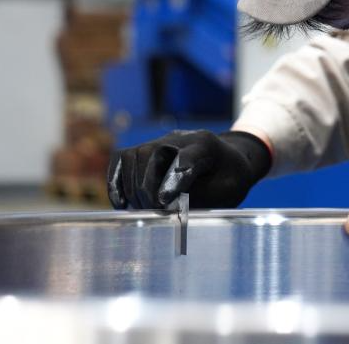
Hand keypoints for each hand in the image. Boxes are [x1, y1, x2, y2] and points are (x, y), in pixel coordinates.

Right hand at [106, 130, 270, 208]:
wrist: (231, 160)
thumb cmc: (229, 179)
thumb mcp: (225, 192)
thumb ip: (198, 198)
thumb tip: (164, 209)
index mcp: (207, 145)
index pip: (186, 157)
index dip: (174, 178)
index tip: (164, 202)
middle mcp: (181, 137)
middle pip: (151, 153)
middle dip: (148, 186)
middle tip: (154, 210)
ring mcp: (162, 141)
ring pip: (134, 154)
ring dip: (132, 185)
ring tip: (143, 207)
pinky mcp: (147, 150)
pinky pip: (122, 158)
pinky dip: (117, 181)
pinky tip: (122, 203)